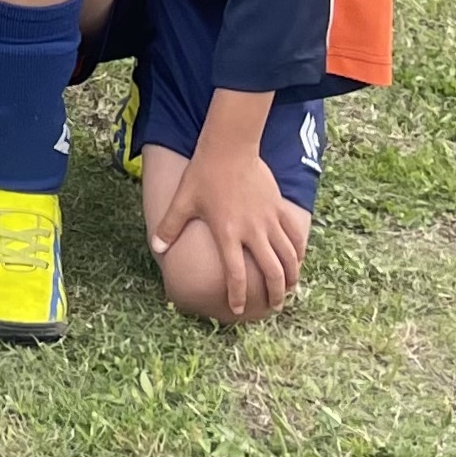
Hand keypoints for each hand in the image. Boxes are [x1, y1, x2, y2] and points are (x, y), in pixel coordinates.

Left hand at [153, 145, 307, 318]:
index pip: (234, 274)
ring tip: (289, 290)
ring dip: (291, 278)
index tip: (236, 310)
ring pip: (288, 258)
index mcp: (227, 233)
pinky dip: (299, 251)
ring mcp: (269, 220)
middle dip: (274, 295)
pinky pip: (294, 235)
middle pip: (271, 272)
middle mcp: (252, 231)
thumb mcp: (183, 200)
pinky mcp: (279, 208)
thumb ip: (170, 226)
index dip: (236, 296)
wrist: (229, 146)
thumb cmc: (204, 173)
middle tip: (274, 307)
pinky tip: (298, 261)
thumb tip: (156, 247)